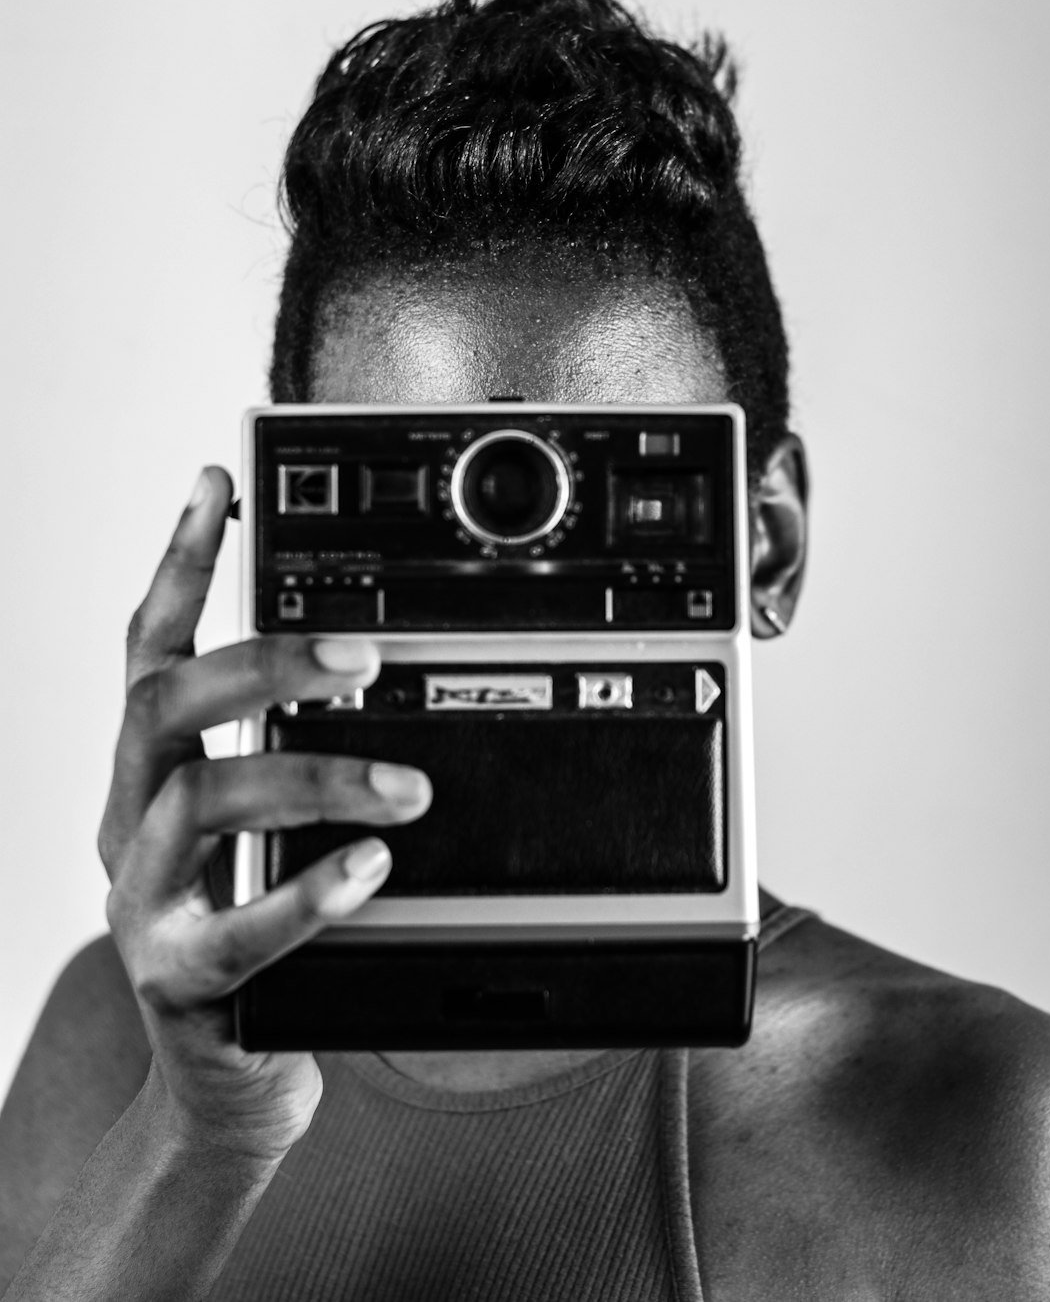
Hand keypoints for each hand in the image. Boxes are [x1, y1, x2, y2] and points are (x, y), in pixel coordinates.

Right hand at [99, 466, 431, 1161]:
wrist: (224, 1077)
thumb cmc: (255, 932)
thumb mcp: (257, 829)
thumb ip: (287, 750)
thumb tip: (366, 653)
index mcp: (147, 771)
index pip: (149, 645)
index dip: (180, 559)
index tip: (219, 484)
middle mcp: (127, 820)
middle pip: (166, 702)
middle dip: (265, 661)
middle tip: (366, 656)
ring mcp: (141, 901)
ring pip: (201, 801)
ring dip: (312, 777)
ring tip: (409, 787)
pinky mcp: (177, 981)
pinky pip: (238, 930)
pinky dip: (307, 892)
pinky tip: (372, 866)